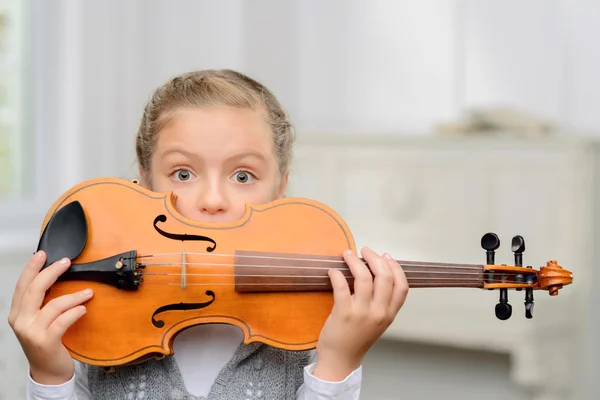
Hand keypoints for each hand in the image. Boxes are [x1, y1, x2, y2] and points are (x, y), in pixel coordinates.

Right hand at [7, 251, 93, 384]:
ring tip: (87, 293)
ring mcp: (32, 332)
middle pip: (35, 289)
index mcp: (18, 313)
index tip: (43, 254)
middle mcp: (21, 321)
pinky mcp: (46, 341)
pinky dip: (75, 312)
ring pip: (53, 305)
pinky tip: (84, 309)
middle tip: (66, 262)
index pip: (22, 285)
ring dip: (74, 296)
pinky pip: (63, 320)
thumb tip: (56, 277)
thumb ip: (42, 302)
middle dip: (52, 272)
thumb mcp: (39, 320)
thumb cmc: (47, 341)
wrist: (48, 370)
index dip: (32, 268)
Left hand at [314, 247, 407, 380]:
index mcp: (390, 314)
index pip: (402, 286)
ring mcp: (361, 313)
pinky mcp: (343, 313)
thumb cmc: (358, 338)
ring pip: (363, 277)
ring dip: (355, 261)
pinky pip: (342, 286)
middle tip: (365, 250)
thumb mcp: (379, 321)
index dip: (395, 267)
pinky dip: (337, 274)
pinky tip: (333, 271)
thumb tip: (377, 271)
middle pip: (384, 276)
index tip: (385, 256)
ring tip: (347, 254)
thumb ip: (382, 301)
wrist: (341, 359)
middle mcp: (379, 313)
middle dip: (374, 258)